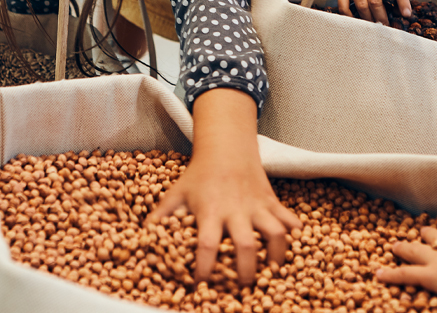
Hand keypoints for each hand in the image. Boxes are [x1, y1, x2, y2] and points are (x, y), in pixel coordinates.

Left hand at [151, 89, 301, 284]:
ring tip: (273, 273)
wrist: (227, 149)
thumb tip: (139, 243)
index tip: (203, 284)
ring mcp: (258, 206)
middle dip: (246, 271)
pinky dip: (297, 235)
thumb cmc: (198, 175)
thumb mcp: (175, 195)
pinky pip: (291, 220)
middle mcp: (236, 210)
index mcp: (210, 211)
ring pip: (276, 234)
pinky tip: (295, 249)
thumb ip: (159, 220)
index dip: (206, 267)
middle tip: (243, 288)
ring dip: (277, 256)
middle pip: (246, 245)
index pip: (207, 244)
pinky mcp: (273, 202)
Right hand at [337, 0, 411, 23]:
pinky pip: (345, 8)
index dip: (403, 1)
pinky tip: (360, 23)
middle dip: (382, 16)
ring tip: (375, 26)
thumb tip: (402, 16)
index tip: (406, 15)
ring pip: (361, 5)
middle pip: (375, 0)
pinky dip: (353, 18)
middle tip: (386, 26)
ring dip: (369, 19)